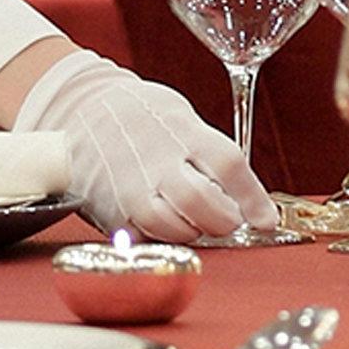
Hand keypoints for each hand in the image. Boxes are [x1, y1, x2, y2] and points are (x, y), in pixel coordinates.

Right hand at [15, 50, 275, 242]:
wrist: (83, 110)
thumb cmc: (143, 116)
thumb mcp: (180, 117)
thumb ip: (209, 153)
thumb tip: (248, 197)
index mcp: (182, 130)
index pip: (228, 165)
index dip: (252, 198)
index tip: (265, 220)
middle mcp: (156, 159)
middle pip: (201, 202)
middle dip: (223, 221)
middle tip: (228, 221)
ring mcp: (130, 186)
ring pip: (171, 227)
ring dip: (192, 233)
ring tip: (194, 223)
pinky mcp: (109, 209)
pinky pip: (143, 237)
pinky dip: (160, 239)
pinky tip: (165, 226)